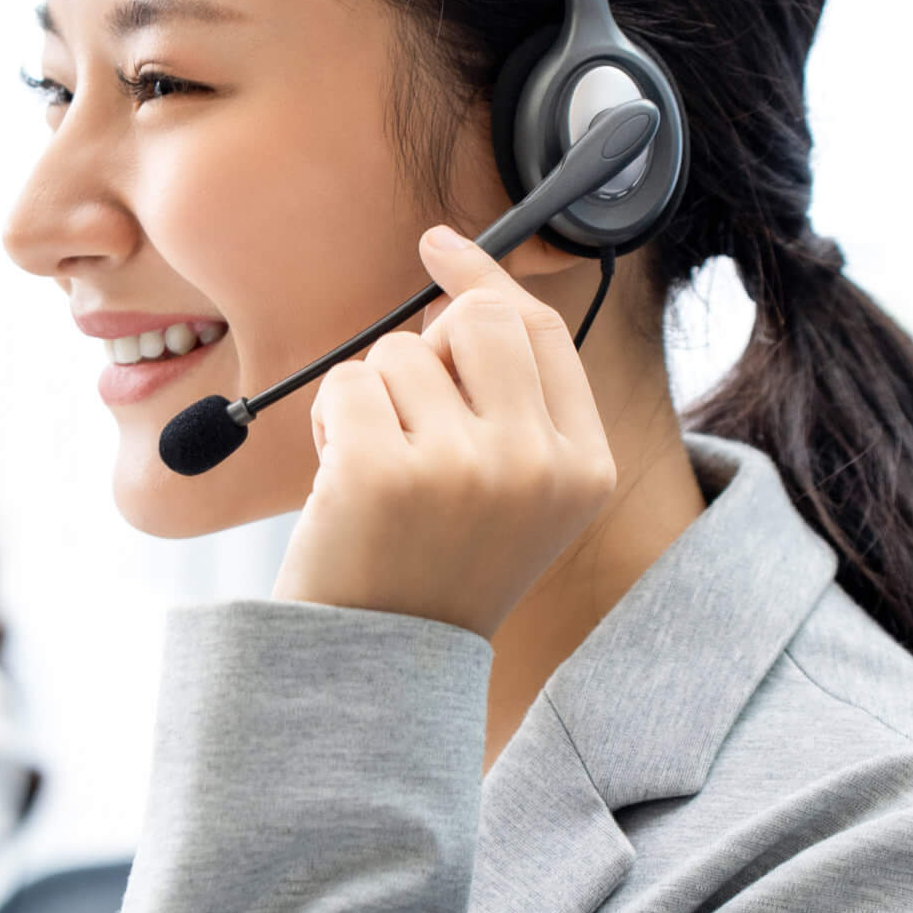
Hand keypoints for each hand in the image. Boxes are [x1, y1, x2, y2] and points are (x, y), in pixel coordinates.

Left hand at [272, 225, 615, 636]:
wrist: (377, 665)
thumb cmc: (431, 566)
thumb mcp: (513, 495)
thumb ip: (513, 402)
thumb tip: (463, 289)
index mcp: (583, 468)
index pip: (541, 330)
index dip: (486, 279)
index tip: (442, 247)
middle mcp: (535, 465)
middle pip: (477, 323)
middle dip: (423, 346)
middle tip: (403, 411)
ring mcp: (461, 468)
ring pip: (400, 354)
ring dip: (369, 398)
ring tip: (375, 471)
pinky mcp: (381, 473)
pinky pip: (347, 384)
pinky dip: (329, 420)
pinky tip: (339, 478)